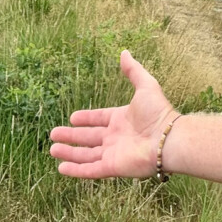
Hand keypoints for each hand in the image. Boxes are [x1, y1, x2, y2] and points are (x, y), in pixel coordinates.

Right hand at [49, 50, 177, 178]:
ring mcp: (113, 153)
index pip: (99, 119)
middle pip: (88, 137)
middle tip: (53, 134)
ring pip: (86, 154)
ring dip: (69, 153)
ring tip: (52, 150)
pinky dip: (76, 170)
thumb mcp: (145, 86)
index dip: (86, 118)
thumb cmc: (158, 113)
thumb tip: (124, 52)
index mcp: (121, 119)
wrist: (168, 139)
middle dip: (71, 136)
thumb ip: (133, 71)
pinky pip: (90, 170)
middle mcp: (115, 137)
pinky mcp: (112, 167)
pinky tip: (61, 168)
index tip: (72, 118)